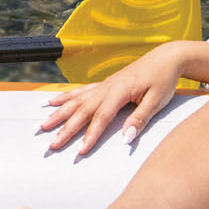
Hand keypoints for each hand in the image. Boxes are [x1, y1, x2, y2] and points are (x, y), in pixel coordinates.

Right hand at [39, 42, 208, 154]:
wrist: (166, 57)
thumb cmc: (163, 79)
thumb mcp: (157, 100)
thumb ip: (140, 119)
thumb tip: (126, 138)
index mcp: (119, 91)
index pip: (101, 117)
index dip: (90, 135)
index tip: (80, 151)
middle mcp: (107, 87)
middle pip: (82, 111)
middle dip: (65, 129)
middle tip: (51, 144)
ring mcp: (103, 85)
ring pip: (75, 101)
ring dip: (58, 114)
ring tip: (42, 125)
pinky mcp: (104, 84)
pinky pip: (79, 92)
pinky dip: (64, 97)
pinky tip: (51, 102)